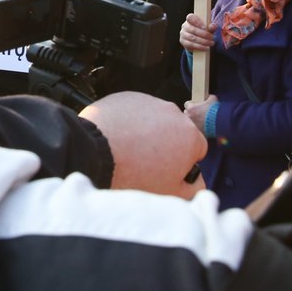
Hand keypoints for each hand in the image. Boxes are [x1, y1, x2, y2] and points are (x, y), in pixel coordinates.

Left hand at [81, 92, 207, 198]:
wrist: (94, 154)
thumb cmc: (132, 175)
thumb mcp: (170, 193)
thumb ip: (193, 188)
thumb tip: (196, 181)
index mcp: (190, 136)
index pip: (197, 149)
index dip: (183, 162)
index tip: (169, 170)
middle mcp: (173, 114)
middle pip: (175, 132)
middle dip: (166, 145)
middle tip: (145, 163)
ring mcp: (149, 102)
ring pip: (154, 120)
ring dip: (146, 133)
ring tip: (128, 151)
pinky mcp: (127, 97)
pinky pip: (133, 112)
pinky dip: (128, 123)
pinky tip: (117, 139)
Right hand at [180, 13, 214, 53]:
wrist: (196, 39)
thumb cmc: (202, 30)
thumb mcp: (208, 27)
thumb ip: (211, 26)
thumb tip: (213, 26)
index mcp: (190, 19)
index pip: (190, 18)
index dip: (197, 22)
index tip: (204, 28)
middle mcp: (185, 26)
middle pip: (193, 30)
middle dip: (204, 34)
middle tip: (212, 37)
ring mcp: (183, 34)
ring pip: (192, 38)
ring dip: (203, 41)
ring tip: (211, 43)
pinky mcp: (183, 42)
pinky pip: (191, 45)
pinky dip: (199, 47)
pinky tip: (206, 48)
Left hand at [182, 95, 218, 136]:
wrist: (221, 122)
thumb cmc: (215, 110)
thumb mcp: (213, 99)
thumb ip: (208, 98)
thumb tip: (208, 97)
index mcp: (191, 109)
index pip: (186, 104)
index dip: (191, 103)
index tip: (195, 104)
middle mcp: (190, 117)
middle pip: (186, 113)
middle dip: (191, 113)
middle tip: (198, 112)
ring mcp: (193, 125)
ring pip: (190, 122)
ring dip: (194, 120)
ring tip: (201, 120)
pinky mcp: (198, 132)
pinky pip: (196, 128)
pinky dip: (199, 127)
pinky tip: (205, 126)